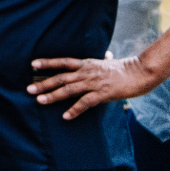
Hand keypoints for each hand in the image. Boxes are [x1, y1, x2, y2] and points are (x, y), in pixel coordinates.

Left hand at [28, 55, 160, 119]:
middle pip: (61, 77)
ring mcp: (94, 83)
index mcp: (86, 64)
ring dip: (53, 96)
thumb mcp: (110, 62)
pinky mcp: (103, 94)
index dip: (47, 63)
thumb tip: (106, 54)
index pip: (63, 62)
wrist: (141, 72)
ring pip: (69, 90)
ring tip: (40, 101)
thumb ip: (103, 60)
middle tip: (29, 89)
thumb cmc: (125, 68)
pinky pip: (85, 103)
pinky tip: (66, 116)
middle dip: (43, 83)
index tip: (32, 64)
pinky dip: (74, 110)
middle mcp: (87, 72)